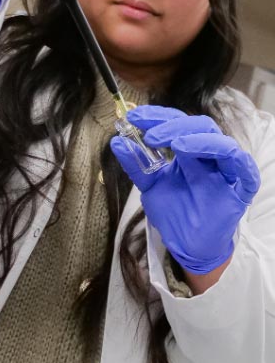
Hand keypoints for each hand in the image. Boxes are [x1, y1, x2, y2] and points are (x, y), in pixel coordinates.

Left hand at [110, 105, 260, 274]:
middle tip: (151, 135)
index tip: (133, 117)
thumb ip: (136, 165)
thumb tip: (117, 142)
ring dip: (199, 139)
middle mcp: (208, 157)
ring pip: (223, 144)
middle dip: (174, 126)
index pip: (177, 124)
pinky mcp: (240, 190)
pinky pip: (245, 169)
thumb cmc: (174, 212)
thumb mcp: (150, 186)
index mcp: (189, 152)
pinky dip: (233, 157)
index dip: (157, 117)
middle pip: (200, 127)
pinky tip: (213, 154)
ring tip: (176, 144)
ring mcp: (226, 172)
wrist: (187, 245)